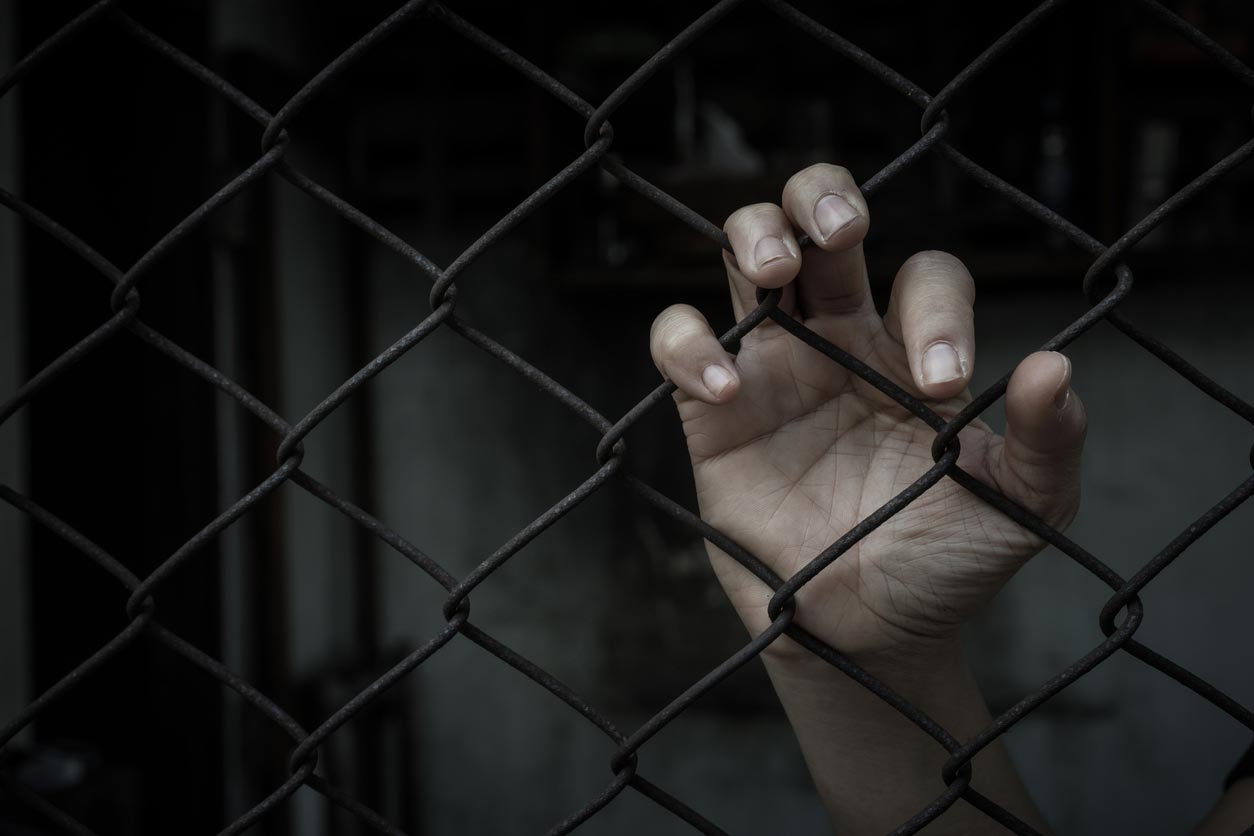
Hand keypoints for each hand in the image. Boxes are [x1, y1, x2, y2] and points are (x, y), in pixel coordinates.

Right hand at [650, 163, 1086, 663]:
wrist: (866, 636)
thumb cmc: (943, 565)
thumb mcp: (1020, 507)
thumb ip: (1050, 441)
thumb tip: (1056, 366)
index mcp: (912, 349)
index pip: (923, 276)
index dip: (936, 308)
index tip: (941, 386)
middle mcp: (838, 341)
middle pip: (816, 222)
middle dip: (823, 198)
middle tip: (843, 230)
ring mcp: (771, 369)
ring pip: (743, 255)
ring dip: (753, 235)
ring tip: (773, 270)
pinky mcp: (711, 412)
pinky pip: (679, 343)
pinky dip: (690, 346)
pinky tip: (727, 387)